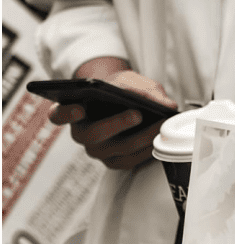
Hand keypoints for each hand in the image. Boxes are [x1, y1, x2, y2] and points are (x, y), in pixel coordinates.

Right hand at [49, 59, 176, 169]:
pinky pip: (132, 160)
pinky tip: (161, 138)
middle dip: (117, 124)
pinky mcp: (115, 162)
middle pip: (93, 134)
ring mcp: (97, 150)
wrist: (127, 102)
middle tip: (137, 114)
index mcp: (73, 109)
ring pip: (118, 148)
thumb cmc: (122, 89)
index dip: (66, 114)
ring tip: (160, 124)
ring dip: (143, 136)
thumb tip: (166, 105)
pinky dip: (149, 149)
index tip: (79, 109)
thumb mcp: (130, 81)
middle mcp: (81, 133)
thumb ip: (144, 89)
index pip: (58, 115)